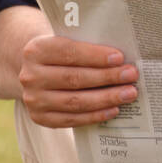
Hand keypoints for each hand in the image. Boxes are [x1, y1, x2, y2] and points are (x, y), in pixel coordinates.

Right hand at [19, 35, 138, 127]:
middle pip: (75, 78)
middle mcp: (30, 76)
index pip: (69, 53)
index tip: (120, 58)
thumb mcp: (65, 42)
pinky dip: (95, 115)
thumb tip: (121, 60)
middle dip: (107, 77)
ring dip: (106, 98)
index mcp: (36, 50)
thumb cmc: (60, 56)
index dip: (96, 56)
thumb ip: (86, 47)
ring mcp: (33, 99)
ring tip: (129, 93)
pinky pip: (72, 119)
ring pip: (75, 101)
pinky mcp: (40, 118)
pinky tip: (114, 109)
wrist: (35, 73)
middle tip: (131, 75)